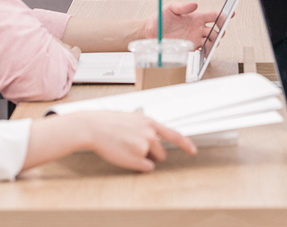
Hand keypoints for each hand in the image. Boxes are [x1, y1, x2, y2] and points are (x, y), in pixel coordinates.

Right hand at [77, 111, 196, 171]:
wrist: (94, 127)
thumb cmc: (109, 123)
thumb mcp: (132, 119)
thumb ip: (146, 127)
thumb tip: (154, 137)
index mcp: (150, 123)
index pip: (174, 135)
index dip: (186, 144)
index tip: (193, 151)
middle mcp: (150, 134)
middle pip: (161, 153)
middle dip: (152, 153)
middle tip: (134, 147)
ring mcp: (143, 147)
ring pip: (152, 161)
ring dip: (144, 158)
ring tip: (127, 149)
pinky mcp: (136, 159)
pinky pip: (145, 168)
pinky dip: (138, 166)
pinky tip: (126, 156)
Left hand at [149, 2, 218, 46]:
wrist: (151, 33)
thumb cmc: (160, 19)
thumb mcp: (170, 8)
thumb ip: (182, 6)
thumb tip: (194, 5)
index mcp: (196, 18)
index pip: (214, 16)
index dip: (223, 15)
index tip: (230, 14)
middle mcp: (198, 28)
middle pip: (216, 30)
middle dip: (220, 31)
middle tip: (218, 32)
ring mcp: (195, 39)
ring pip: (212, 41)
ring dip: (214, 43)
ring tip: (210, 43)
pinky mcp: (191, 48)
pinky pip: (204, 51)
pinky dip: (207, 52)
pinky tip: (206, 52)